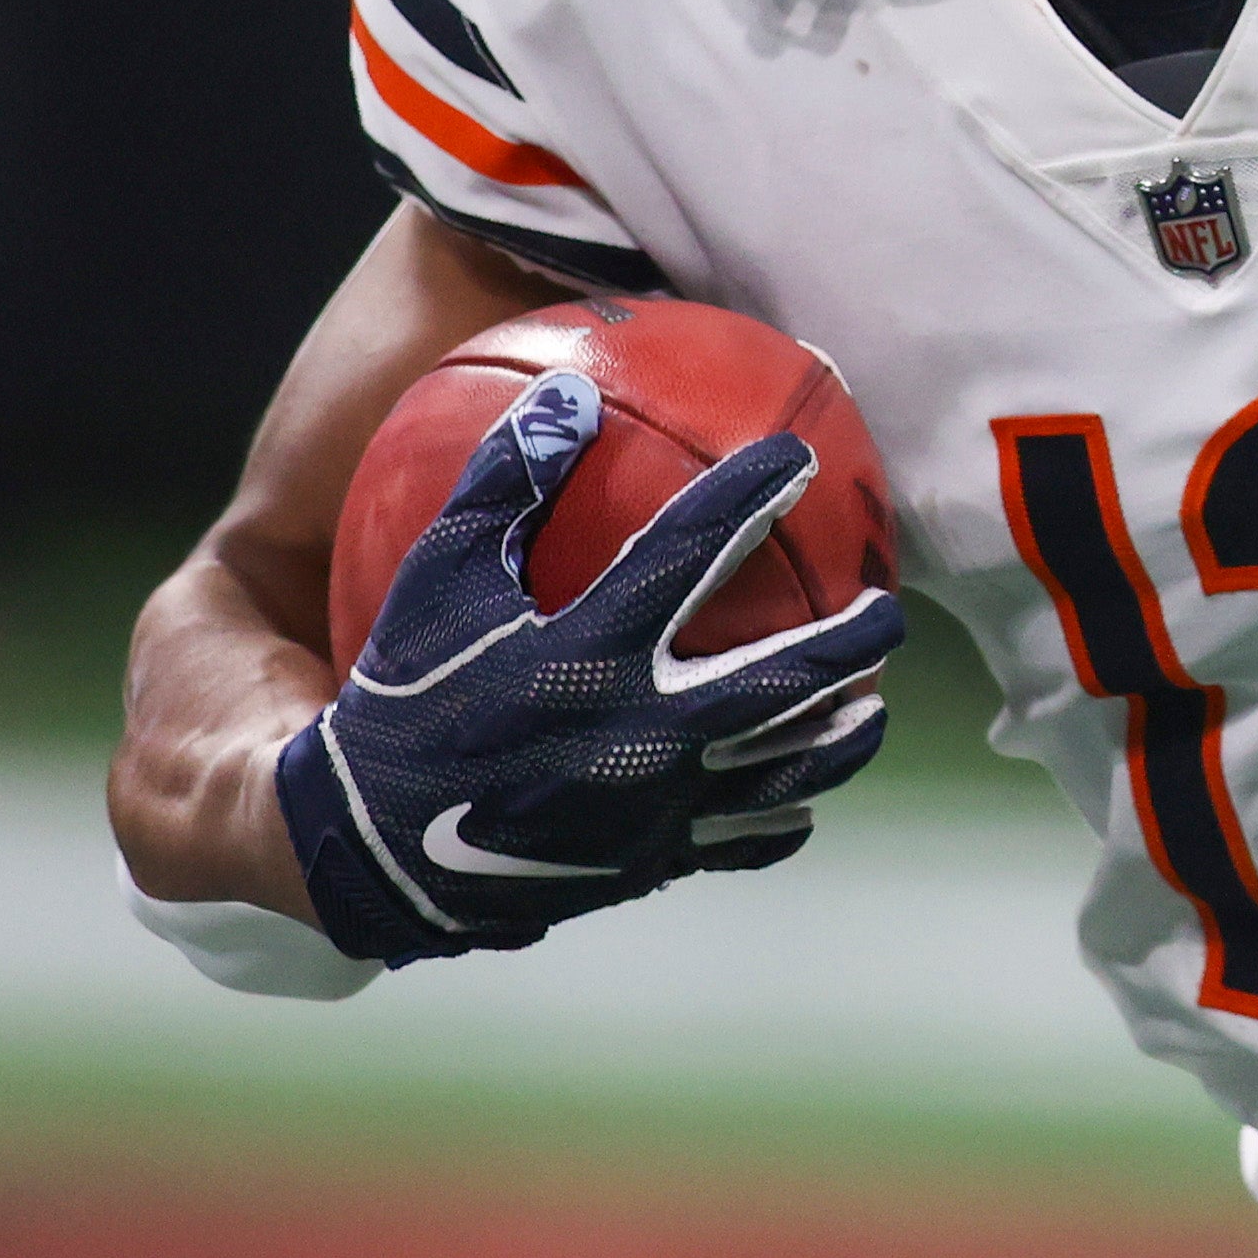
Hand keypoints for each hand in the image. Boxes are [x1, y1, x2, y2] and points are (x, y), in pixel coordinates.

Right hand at [274, 370, 902, 960]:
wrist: (368, 852)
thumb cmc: (403, 699)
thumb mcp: (435, 583)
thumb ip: (505, 486)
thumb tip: (570, 393)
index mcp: (590, 653)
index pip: (692, 552)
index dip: (751, 493)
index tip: (799, 454)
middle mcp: (639, 732)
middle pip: (782, 679)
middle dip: (849, 640)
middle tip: (890, 608)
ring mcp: (654, 807)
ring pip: (784, 772)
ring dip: (838, 739)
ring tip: (873, 713)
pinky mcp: (649, 863)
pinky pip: (740, 841)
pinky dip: (780, 818)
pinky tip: (800, 800)